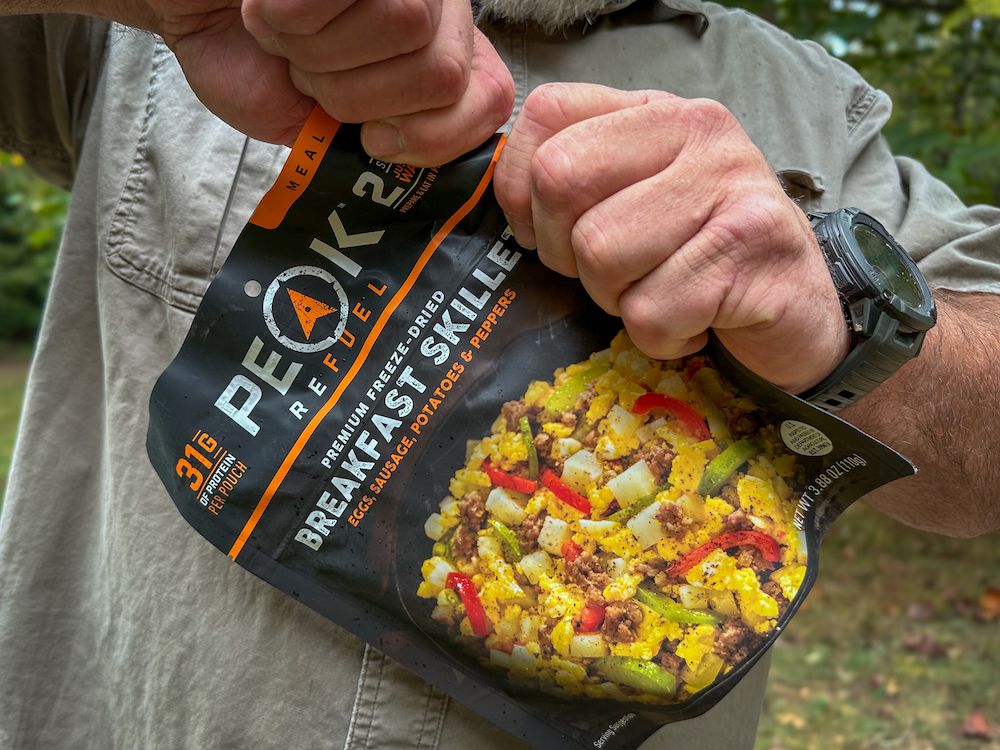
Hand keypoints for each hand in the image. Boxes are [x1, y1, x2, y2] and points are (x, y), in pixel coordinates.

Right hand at [149, 0, 513, 162]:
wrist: (195, 18)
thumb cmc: (257, 71)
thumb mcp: (322, 133)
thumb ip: (381, 149)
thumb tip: (418, 170)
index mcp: (440, 60)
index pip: (492, 99)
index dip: (436, 135)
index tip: (376, 140)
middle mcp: (436, 11)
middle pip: (442, 73)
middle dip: (359, 97)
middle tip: (314, 78)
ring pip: (406, 25)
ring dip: (322, 55)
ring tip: (289, 41)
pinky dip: (290, 20)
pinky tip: (270, 10)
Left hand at [493, 83, 849, 392]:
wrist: (799, 316)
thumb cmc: (701, 263)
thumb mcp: (638, 204)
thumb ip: (580, 184)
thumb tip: (506, 201)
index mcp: (655, 112)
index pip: (547, 114)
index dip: (521, 188)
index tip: (550, 234)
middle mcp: (697, 129)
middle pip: (560, 181)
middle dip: (566, 253)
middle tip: (614, 276)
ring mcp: (731, 183)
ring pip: (599, 252)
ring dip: (618, 300)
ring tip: (665, 295)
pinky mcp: (753, 246)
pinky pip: (650, 311)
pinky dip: (662, 338)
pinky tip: (698, 323)